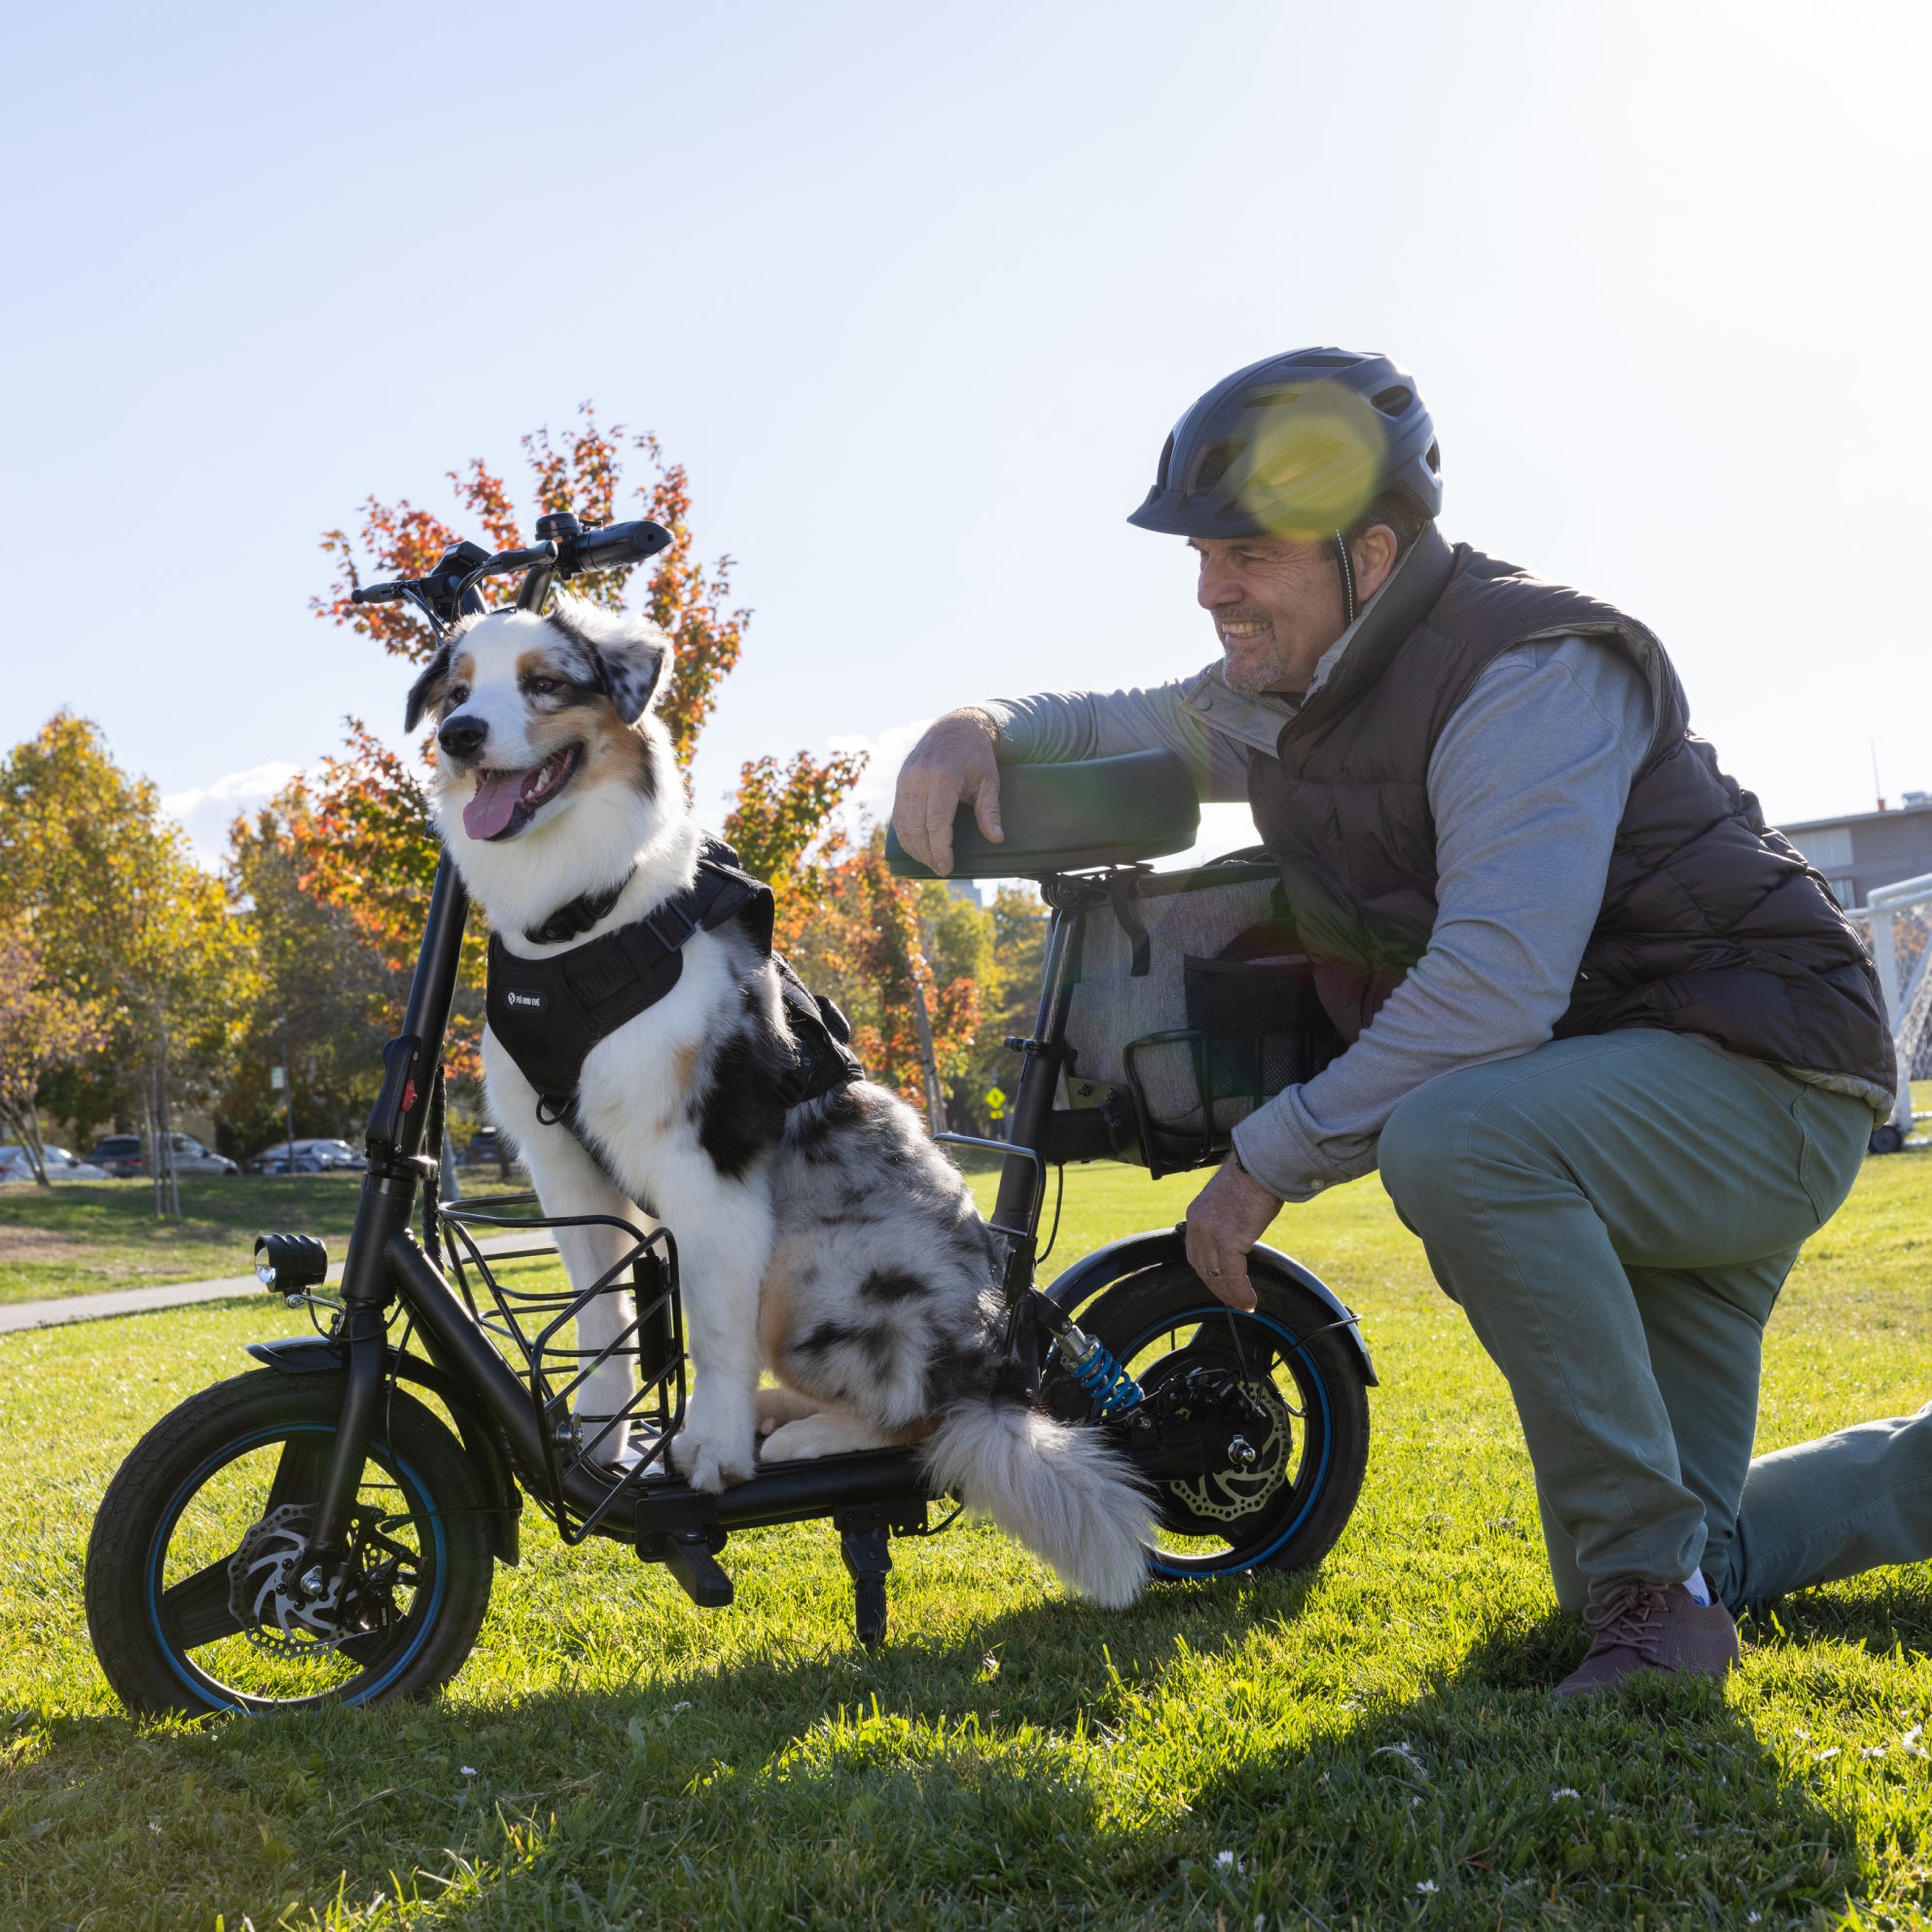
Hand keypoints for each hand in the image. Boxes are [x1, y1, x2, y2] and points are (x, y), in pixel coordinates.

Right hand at [891, 707, 1003, 874]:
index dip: (940, 848)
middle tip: (942, 869)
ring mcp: (906, 780)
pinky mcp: (900, 782)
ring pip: (903, 824)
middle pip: (917, 827)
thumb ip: (990, 810)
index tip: (946, 867)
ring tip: (930, 861)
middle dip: (927, 853)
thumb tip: (996, 839)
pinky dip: (906, 835)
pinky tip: (918, 847)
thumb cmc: (976, 756)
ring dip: (915, 848)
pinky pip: (898, 816)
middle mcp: (919, 778)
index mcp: (943, 777)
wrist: (955, 728)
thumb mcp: (989, 780)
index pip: (936, 822)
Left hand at [1184, 1155, 1283, 1311]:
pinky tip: (1250, 1301)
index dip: (1207, 1273)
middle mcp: (1198, 1226)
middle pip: (1202, 1268)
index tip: (1220, 1284)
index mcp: (1195, 1216)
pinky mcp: (1229, 1240)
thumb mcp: (1228, 1202)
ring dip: (1230, 1295)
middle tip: (1232, 1300)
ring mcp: (1211, 1234)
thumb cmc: (1252, 1180)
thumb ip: (1225, 1221)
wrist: (1260, 1166)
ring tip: (1243, 1304)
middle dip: (1217, 1288)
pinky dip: (1241, 1292)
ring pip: (1216, 1276)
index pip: (1195, 1253)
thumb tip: (1238, 1237)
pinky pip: (1233, 1276)